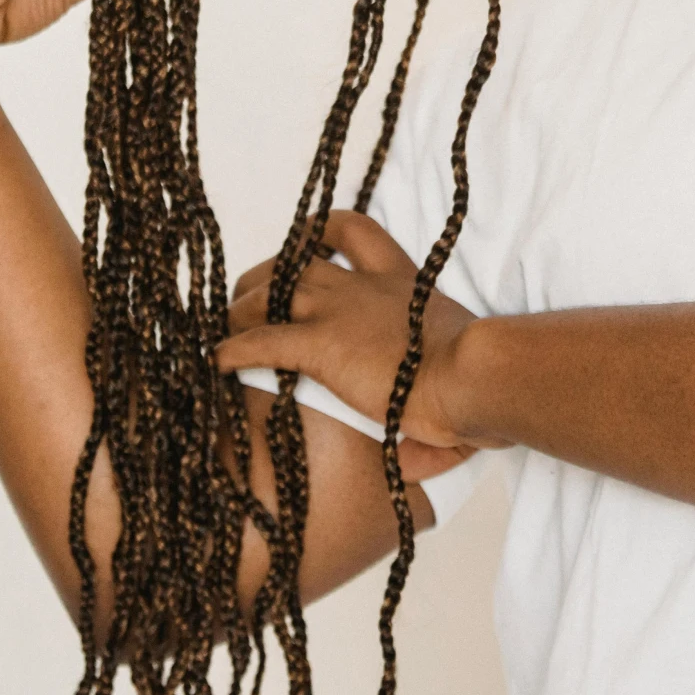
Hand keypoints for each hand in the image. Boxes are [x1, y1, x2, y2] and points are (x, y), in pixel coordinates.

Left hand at [216, 211, 499, 454]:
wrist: (473, 374)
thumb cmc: (477, 380)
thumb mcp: (456, 380)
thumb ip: (431, 418)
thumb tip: (413, 463)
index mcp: (399, 282)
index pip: (352, 230)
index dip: (319, 231)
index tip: (301, 241)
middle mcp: (362, 287)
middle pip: (294, 262)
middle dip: (265, 275)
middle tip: (249, 299)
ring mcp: (338, 312)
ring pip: (269, 294)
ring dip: (241, 309)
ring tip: (226, 330)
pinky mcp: (320, 345)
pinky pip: (261, 341)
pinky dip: (234, 349)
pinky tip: (218, 363)